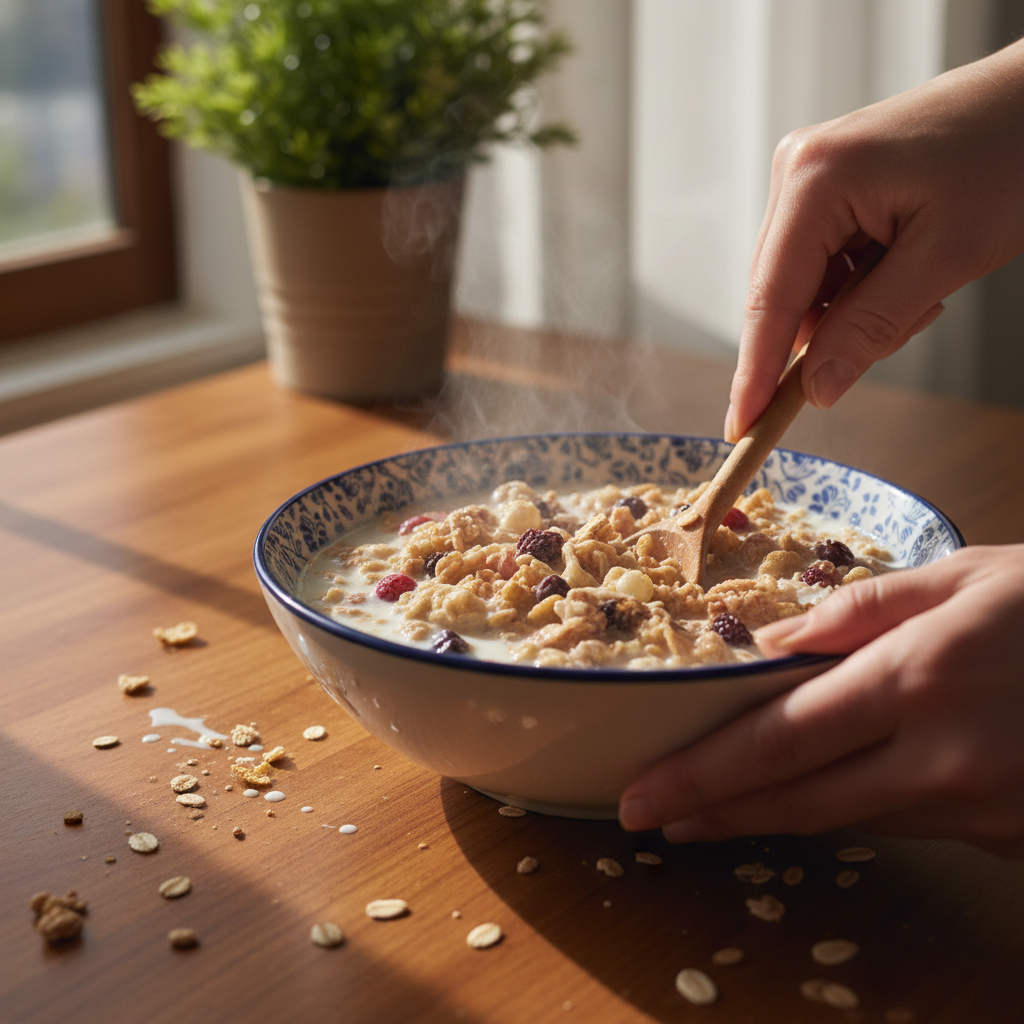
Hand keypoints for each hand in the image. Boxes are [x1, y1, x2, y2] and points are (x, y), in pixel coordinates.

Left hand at [618, 546, 1023, 856]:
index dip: (704, 773)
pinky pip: (905, 823)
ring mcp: (980, 809)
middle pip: (798, 800)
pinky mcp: (1005, 837)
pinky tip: (811, 796)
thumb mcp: (961, 578)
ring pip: (847, 819)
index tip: (644, 791)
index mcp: (918, 679)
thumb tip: (770, 646)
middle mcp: (942, 757)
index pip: (780, 741)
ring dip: (768, 817)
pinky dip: (849, 809)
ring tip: (705, 813)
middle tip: (647, 817)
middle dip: (713, 812)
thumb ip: (859, 610)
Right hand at [725, 38, 1023, 441]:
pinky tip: (907, 269)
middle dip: (829, 333)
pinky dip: (862, 287)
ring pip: (806, 286)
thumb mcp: (945, 257)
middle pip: (781, 294)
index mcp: (814, 179)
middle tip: (900, 328)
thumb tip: (814, 390)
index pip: (769, 299)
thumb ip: (870, 327)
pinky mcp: (829, 186)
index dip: (755, 372)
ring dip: (854, 310)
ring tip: (923, 285)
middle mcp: (797, 172)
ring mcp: (810, 177)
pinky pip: (825, 264)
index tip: (741, 429)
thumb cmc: (1011, 154)